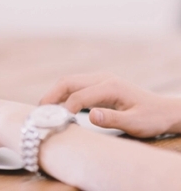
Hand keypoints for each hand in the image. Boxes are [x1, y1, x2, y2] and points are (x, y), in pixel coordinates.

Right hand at [39, 72, 180, 137]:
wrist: (163, 110)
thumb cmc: (151, 118)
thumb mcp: (135, 123)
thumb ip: (113, 119)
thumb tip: (90, 116)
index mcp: (111, 86)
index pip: (79, 96)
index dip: (64, 109)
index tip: (55, 122)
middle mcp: (103, 79)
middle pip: (68, 82)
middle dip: (51, 95)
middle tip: (39, 111)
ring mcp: (99, 80)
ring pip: (69, 82)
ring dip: (54, 94)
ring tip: (44, 110)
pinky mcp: (98, 85)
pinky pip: (74, 86)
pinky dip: (62, 94)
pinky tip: (57, 107)